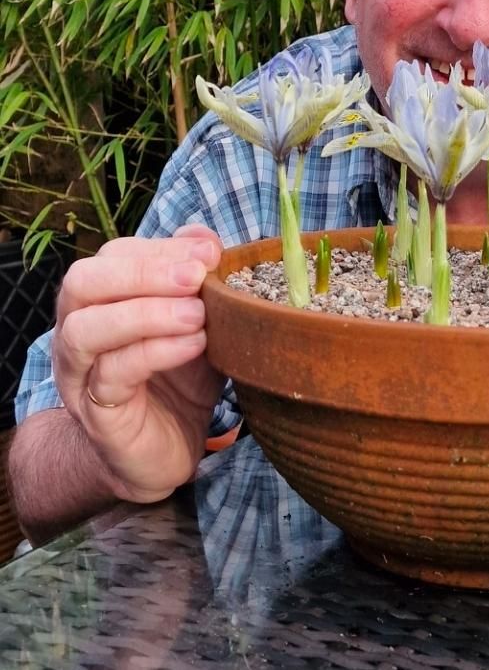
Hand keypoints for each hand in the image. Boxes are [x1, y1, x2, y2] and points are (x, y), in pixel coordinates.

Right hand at [52, 224, 225, 503]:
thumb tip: (206, 238)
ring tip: (197, 314)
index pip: (112, 256)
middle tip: (196, 276)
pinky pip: (113, 374)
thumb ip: (198, 281)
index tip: (210, 252)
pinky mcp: (98, 411)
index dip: (161, 249)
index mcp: (103, 300)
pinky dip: (155, 352)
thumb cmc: (180, 376)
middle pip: (83, 283)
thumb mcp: (198, 321)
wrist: (165, 449)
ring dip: (146, 313)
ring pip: (86, 329)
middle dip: (143, 272)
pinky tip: (194, 344)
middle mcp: (79, 330)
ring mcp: (81, 373)